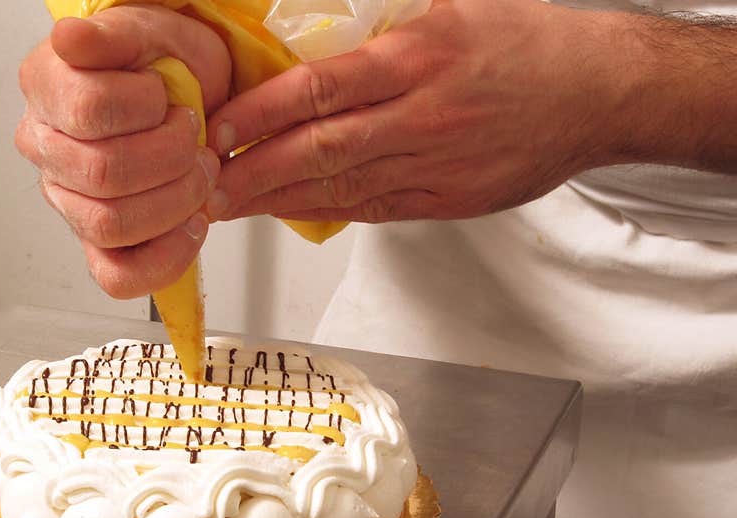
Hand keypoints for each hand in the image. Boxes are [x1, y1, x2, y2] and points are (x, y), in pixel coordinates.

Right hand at [16, 5, 230, 297]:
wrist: (196, 99)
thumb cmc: (169, 66)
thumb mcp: (151, 32)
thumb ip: (110, 37)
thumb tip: (70, 41)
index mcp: (48, 90)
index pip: (90, 110)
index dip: (147, 108)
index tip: (169, 99)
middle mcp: (47, 149)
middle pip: (104, 174)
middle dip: (173, 159)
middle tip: (197, 143)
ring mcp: (69, 201)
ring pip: (112, 225)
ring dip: (176, 203)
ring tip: (200, 177)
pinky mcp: (99, 243)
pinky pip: (118, 276)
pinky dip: (165, 258)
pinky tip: (192, 225)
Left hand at [205, 0, 629, 223]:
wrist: (600, 92)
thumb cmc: (527, 45)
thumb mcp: (449, 9)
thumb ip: (379, 32)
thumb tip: (310, 53)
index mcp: (418, 56)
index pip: (318, 90)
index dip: (259, 114)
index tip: (218, 130)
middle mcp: (422, 116)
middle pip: (318, 150)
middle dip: (252, 171)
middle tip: (204, 185)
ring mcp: (435, 165)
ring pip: (340, 188)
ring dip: (277, 199)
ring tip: (230, 205)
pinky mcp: (447, 200)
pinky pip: (373, 209)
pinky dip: (325, 211)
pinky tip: (289, 212)